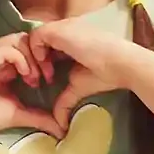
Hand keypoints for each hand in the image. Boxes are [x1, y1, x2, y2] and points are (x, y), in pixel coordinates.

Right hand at [0, 32, 71, 141]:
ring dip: (31, 56)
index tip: (48, 79)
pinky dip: (20, 59)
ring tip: (35, 75)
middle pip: (23, 40)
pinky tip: (25, 75)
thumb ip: (39, 116)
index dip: (40, 59)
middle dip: (39, 54)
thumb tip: (61, 128)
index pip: (26, 49)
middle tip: (46, 75)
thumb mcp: (18, 114)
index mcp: (2, 66)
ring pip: (16, 40)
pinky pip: (6, 49)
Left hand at [16, 17, 139, 119]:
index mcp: (69, 41)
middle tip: (39, 79)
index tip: (46, 80)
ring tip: (43, 75)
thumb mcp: (78, 87)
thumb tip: (60, 125)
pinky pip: (34, 36)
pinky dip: (34, 51)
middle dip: (33, 60)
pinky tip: (45, 66)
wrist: (121, 64)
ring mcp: (61, 28)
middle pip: (37, 41)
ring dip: (33, 57)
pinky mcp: (58, 30)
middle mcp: (64, 31)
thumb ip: (64, 100)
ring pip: (33, 38)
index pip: (45, 46)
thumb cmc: (103, 73)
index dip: (41, 62)